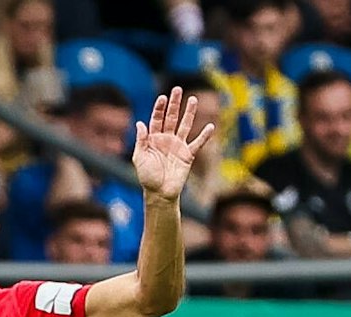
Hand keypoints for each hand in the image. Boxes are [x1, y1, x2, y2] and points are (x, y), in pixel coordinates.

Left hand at [132, 86, 213, 201]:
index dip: (159, 108)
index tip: (163, 97)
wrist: (160, 193)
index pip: (157, 119)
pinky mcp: (188, 155)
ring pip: (185, 125)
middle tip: (177, 89)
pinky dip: (204, 136)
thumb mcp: (139, 158)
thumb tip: (140, 123)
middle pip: (171, 117)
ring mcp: (178, 146)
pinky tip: (211, 126)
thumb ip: (141, 140)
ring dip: (189, 113)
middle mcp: (167, 139)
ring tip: (193, 99)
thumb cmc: (147, 177)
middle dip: (174, 104)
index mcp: (153, 139)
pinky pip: (198, 143)